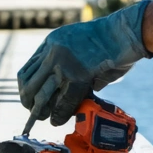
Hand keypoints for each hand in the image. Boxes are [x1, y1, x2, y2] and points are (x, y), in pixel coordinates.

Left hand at [18, 1, 151, 125]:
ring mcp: (63, 63)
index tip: (29, 98)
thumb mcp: (82, 47)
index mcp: (52, 41)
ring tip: (43, 118)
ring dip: (40, 111)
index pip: (28, 69)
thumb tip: (71, 89)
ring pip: (41, 94)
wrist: (125, 32)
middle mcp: (53, 51)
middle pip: (29, 83)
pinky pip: (62, 102)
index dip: (27, 87)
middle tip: (34, 112)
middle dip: (29, 101)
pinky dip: (59, 115)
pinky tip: (57, 120)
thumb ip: (72, 65)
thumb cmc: (111, 39)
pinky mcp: (77, 76)